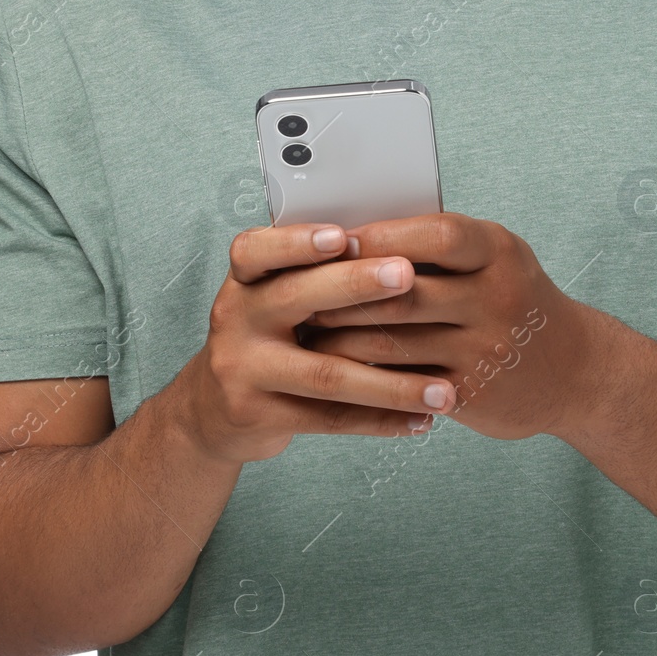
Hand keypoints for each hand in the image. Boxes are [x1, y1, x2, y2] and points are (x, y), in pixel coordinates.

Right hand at [173, 223, 456, 464]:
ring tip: (443, 388)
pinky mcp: (257, 415)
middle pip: (296, 298)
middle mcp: (237, 317)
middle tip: (408, 276)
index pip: (256, 250)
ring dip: (391, 383)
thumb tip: (401, 243)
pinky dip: (380, 420)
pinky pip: (328, 419)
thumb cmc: (270, 335)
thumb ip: (317, 273)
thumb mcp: (275, 295)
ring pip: (325, 373)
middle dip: (356, 285)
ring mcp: (243, 369)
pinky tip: (421, 418)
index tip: (343, 235)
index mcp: (246, 278)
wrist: (214, 408)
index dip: (297, 241)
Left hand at [299, 213, 594, 440]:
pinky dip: (364, 376)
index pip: (436, 234)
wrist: (574, 370)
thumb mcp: (496, 258)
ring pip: (394, 342)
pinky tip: (334, 370)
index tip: (335, 241)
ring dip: (340, 338)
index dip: (381, 237)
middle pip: (404, 292)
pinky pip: (403, 383)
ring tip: (303, 331)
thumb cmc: (514, 298)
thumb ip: (439, 246)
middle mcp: (497, 297)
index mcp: (499, 251)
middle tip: (297, 291)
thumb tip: (353, 234)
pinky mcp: (472, 394)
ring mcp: (485, 349)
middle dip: (343, 293)